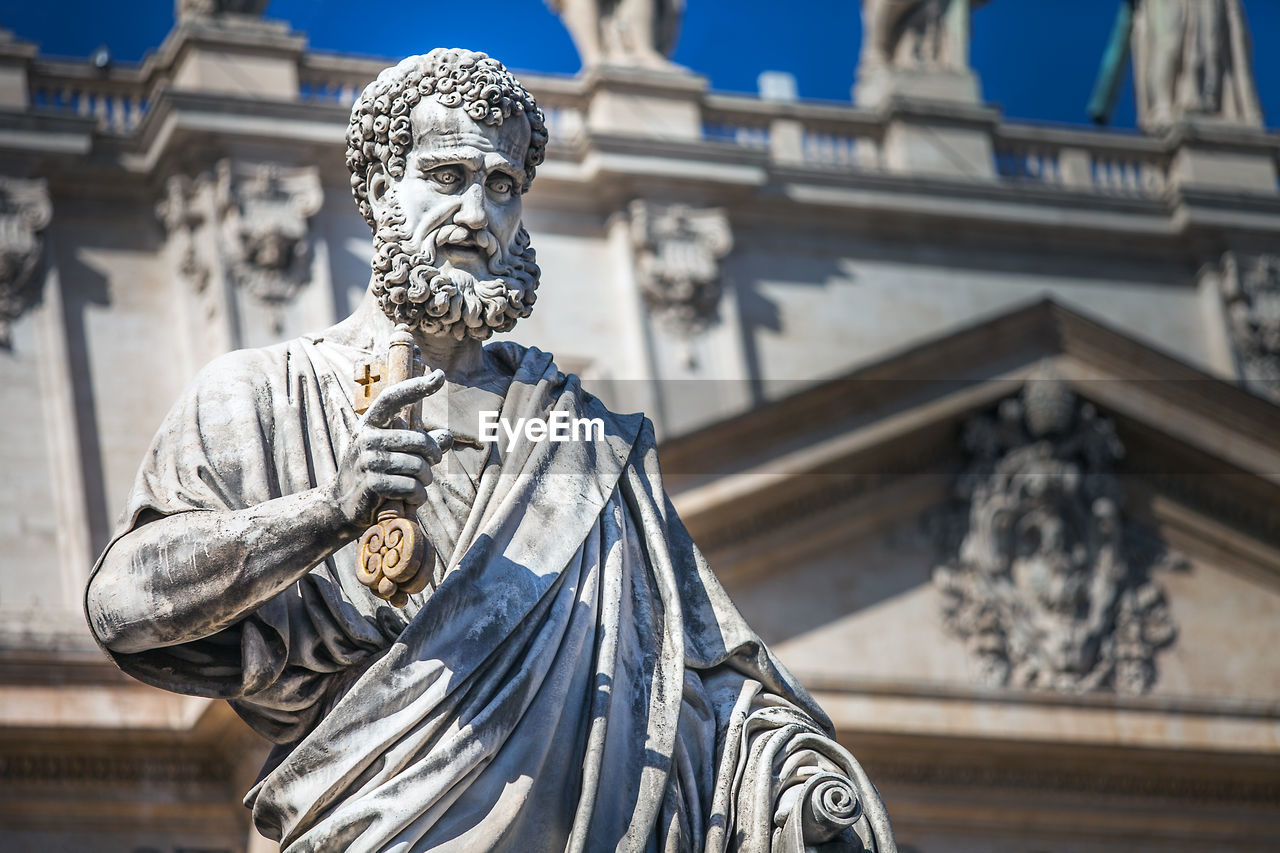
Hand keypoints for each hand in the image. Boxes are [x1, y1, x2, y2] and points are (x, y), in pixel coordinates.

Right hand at [325, 369, 449, 527]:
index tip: (439, 375)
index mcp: (370, 423)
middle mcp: (366, 437)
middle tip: (431, 466)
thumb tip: (447, 436)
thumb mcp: (392, 452)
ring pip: (419, 466)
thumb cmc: (373, 473)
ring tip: (418, 485)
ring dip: (426, 480)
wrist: (341, 505)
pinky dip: (418, 496)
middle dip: (433, 457)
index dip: (416, 386)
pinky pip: (412, 487)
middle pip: (420, 441)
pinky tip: (411, 499)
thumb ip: (420, 443)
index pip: (393, 398)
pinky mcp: (372, 484)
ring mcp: (367, 461)